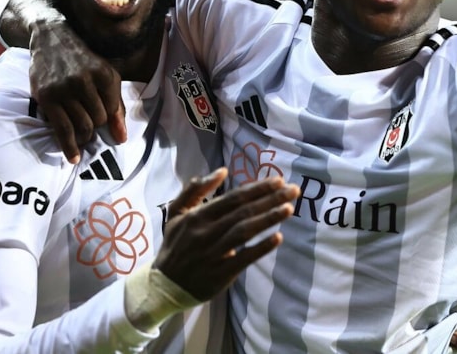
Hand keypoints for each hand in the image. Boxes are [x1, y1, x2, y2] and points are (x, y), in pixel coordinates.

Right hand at [29, 18, 125, 162]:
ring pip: (82, 126)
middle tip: (90, 123)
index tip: (109, 126)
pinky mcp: (47, 98)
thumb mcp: (107, 76)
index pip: (113, 110)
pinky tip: (74, 158)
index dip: (111, 119)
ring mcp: (64, 89)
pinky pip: (62, 129)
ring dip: (85, 136)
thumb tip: (121, 138)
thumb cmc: (85, 61)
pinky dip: (70, 147)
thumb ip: (117, 105)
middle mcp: (84, 81)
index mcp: (104, 75)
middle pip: (98, 120)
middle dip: (96, 126)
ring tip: (84, 136)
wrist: (52, 41)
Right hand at [154, 168, 300, 301]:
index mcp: (197, 216)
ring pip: (244, 232)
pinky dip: (261, 248)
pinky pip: (244, 258)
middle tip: (294, 190)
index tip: (279, 180)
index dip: (257, 188)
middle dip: (270, 199)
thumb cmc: (175, 245)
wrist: (163, 286)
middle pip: (243, 212)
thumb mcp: (176, 213)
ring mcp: (213, 253)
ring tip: (289, 209)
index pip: (233, 198)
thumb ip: (196, 190)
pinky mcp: (220, 274)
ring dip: (269, 219)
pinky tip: (278, 238)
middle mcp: (206, 232)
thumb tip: (221, 171)